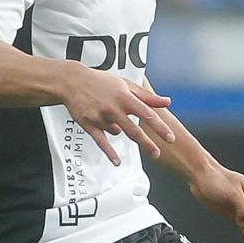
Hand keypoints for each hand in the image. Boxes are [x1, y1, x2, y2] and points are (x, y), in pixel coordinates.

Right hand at [62, 66, 176, 165]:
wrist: (73, 81)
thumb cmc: (101, 82)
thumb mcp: (126, 85)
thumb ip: (148, 96)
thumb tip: (167, 102)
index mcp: (124, 97)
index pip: (147, 114)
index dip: (160, 127)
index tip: (170, 137)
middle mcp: (113, 107)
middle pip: (134, 130)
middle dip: (147, 144)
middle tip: (157, 153)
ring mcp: (100, 117)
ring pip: (117, 132)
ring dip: (119, 130)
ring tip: (109, 116)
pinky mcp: (89, 124)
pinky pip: (101, 141)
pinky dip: (109, 152)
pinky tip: (117, 161)